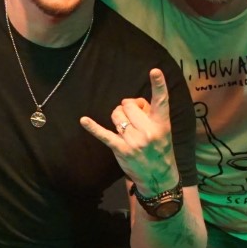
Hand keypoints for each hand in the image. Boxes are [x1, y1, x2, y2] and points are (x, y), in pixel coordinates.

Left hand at [79, 69, 180, 195]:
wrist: (159, 177)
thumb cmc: (159, 148)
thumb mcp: (163, 130)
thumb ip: (150, 114)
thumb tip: (132, 103)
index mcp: (162, 123)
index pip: (162, 100)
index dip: (159, 85)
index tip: (155, 70)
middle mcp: (149, 131)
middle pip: (128, 104)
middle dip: (127, 108)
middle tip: (133, 120)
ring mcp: (135, 141)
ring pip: (117, 114)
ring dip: (118, 118)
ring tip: (126, 129)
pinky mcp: (121, 149)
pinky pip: (105, 134)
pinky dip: (93, 127)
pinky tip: (84, 121)